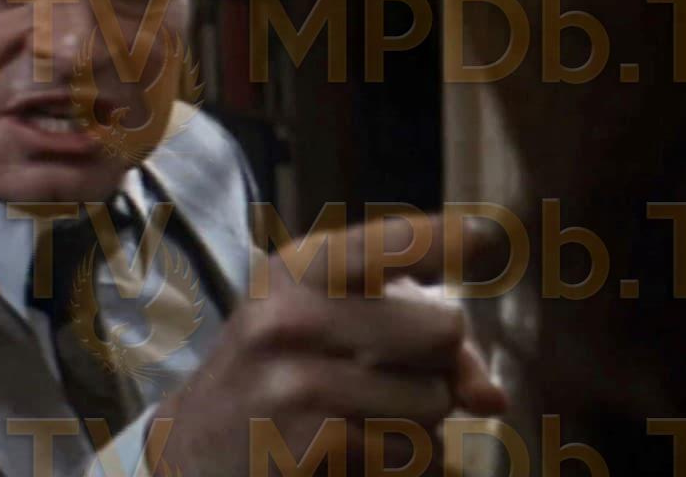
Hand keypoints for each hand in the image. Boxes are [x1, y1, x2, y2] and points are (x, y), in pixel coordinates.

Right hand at [149, 213, 507, 474]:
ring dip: (417, 420)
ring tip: (355, 415)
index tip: (486, 232)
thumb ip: (421, 344)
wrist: (192, 450)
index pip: (393, 242)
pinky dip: (398, 460)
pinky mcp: (314, 443)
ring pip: (436, 401)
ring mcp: (298, 381)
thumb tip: (493, 397)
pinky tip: (349, 452)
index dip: (448, 238)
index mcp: (298, 267)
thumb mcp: (329, 330)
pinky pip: (413, 453)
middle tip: (382, 372)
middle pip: (445, 329)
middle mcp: (292, 313)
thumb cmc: (280, 376)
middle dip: (435, 362)